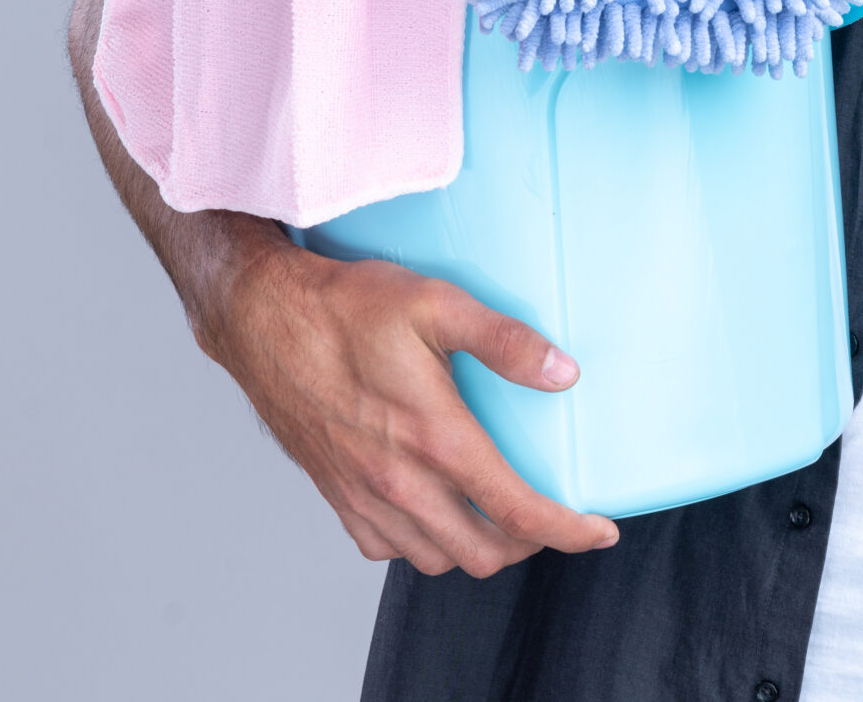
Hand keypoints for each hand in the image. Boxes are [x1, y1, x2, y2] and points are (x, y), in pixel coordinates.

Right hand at [197, 242, 619, 576]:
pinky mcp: (336, 495)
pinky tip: (436, 507)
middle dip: (528, 545)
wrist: (261, 319)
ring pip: (435, 560)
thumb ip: (505, 340)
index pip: (517, 512)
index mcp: (434, 437)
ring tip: (500, 512)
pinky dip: (422, 543)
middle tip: (550, 512)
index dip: (569, 530)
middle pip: (482, 553)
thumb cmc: (347, 307)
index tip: (601, 530)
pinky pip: (387, 549)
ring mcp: (363, 495)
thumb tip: (564, 374)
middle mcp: (399, 481)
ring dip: (476, 547)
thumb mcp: (437, 302)